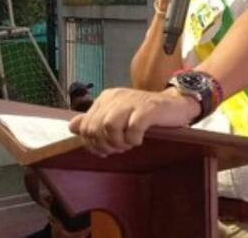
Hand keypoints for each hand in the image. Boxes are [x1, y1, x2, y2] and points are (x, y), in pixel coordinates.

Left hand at [68, 87, 199, 156]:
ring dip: (118, 142)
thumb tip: (72, 126)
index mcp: (107, 98)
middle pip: (96, 127)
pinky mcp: (148, 109)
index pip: (86, 125)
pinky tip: (139, 139)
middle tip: (119, 148)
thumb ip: (94, 119)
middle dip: (105, 145)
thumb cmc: (147, 112)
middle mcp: (117, 97)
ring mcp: (133, 102)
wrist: (176, 104)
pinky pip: (132, 128)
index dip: (93, 144)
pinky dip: (134, 139)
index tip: (105, 150)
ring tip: (129, 144)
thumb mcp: (118, 114)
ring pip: (110, 127)